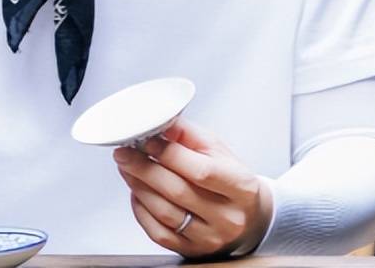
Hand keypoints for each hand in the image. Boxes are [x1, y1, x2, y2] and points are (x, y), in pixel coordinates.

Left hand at [113, 118, 273, 256]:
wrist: (249, 218)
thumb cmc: (232, 179)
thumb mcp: (219, 150)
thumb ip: (189, 134)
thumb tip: (161, 123)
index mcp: (241, 187)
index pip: (201, 171)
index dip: (169, 154)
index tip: (147, 140)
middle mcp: (227, 217)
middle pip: (178, 191)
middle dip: (144, 168)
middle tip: (124, 152)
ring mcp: (210, 238)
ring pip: (165, 213)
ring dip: (139, 186)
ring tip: (126, 167)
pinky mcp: (193, 251)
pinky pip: (159, 233)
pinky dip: (141, 211)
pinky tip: (136, 192)